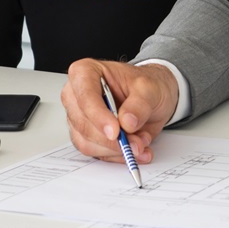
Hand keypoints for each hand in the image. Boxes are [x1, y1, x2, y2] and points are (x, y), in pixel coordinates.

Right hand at [62, 59, 179, 163]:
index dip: (98, 115)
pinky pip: (96, 153)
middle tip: (136, 142)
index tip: (116, 131)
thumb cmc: (145, 86)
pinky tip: (134, 149)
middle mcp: (77, 95)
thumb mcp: (150, 89)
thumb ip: (140, 104)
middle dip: (111, 139)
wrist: (152, 99)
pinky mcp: (86, 137)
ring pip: (87, 142)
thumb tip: (127, 121)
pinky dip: (117, 155)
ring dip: (116, 149)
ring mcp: (79, 117)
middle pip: (83, 123)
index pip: (85, 95)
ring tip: (140, 142)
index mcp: (86, 72)